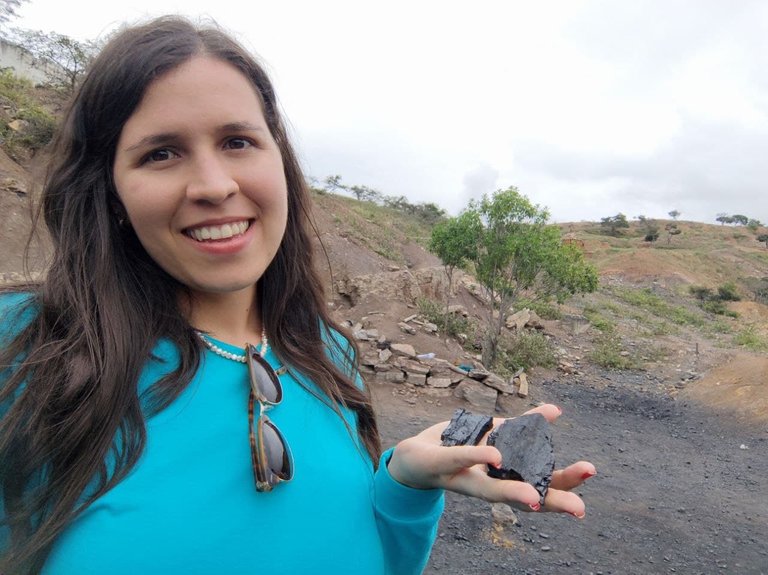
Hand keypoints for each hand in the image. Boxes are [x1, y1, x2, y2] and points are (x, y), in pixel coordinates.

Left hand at [386, 404, 594, 517]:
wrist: (413, 458)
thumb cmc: (458, 448)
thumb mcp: (495, 432)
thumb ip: (524, 425)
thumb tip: (556, 411)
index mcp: (502, 479)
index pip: (538, 489)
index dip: (564, 491)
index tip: (588, 491)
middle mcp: (486, 486)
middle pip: (522, 498)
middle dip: (551, 502)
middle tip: (580, 508)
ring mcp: (463, 479)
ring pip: (489, 490)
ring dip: (511, 492)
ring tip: (532, 496)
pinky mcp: (441, 465)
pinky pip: (461, 458)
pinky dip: (478, 456)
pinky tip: (496, 456)